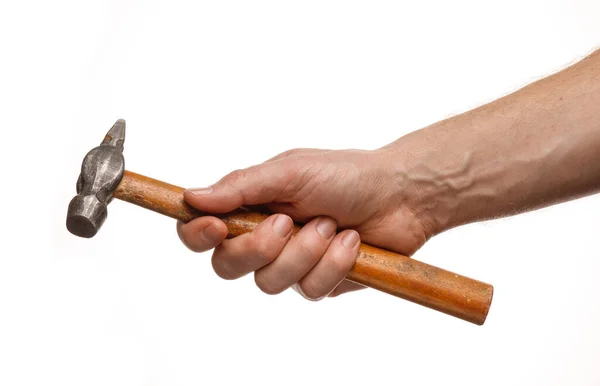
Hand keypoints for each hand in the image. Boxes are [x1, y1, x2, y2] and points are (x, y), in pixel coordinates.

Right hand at [176, 148, 433, 299]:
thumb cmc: (345, 175)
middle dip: (258, 248)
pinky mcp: (319, 281)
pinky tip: (351, 242)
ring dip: (305, 251)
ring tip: (331, 225)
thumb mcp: (291, 171)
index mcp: (251, 206)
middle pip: (227, 266)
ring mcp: (291, 263)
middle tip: (287, 223)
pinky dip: (333, 263)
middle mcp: (265, 238)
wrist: (399, 195)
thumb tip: (192, 197)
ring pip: (269, 282)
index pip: (201, 231)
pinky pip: (309, 289)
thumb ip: (242, 187)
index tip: (215, 227)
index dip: (197, 235)